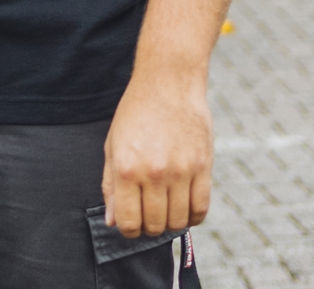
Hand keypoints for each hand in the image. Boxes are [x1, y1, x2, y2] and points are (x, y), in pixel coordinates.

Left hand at [100, 71, 212, 237]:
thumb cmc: (135, 113)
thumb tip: (113, 221)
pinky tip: (185, 209)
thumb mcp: (112, 146)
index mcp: (125, 168)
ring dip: (171, 223)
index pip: (128, 222)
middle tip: (149, 215)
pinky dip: (193, 217)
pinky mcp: (203, 166)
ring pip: (178, 221)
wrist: (168, 82)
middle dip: (149, 227)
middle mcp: (153, 173)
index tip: (131, 224)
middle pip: (155, 225)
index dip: (128, 230)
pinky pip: (201, 208)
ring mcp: (180, 171)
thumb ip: (111, 186)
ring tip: (166, 210)